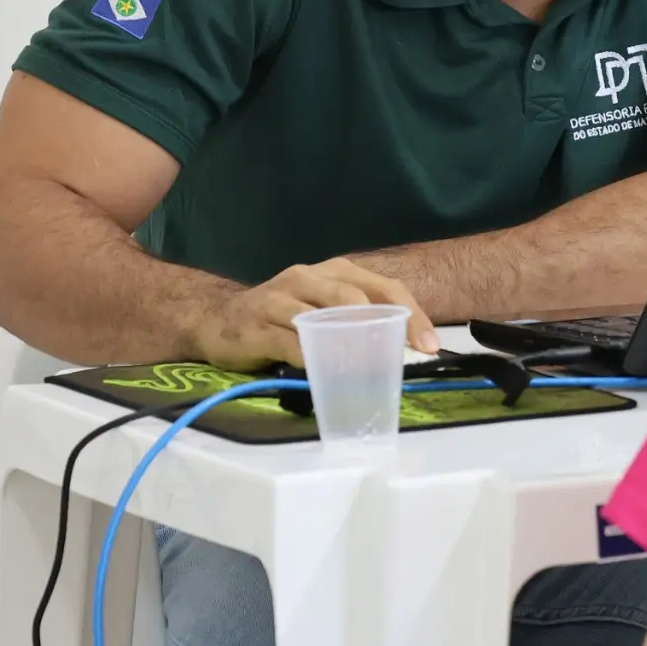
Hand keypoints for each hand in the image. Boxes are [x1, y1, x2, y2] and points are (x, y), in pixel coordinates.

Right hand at [190, 257, 439, 370]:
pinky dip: (314, 359)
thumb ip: (357, 320)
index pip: (385, 287)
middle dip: (388, 327)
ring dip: (353, 343)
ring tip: (374, 368)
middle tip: (406, 358)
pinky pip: (292, 342)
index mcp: (335, 271)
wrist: (216, 320)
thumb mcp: (323, 309)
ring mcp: (280, 298)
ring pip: (326, 317)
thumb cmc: (281, 316)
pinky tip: (328, 374)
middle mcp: (309, 277)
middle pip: (359, 298)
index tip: (430, 344)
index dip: (412, 314)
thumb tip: (401, 350)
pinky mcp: (257, 324)